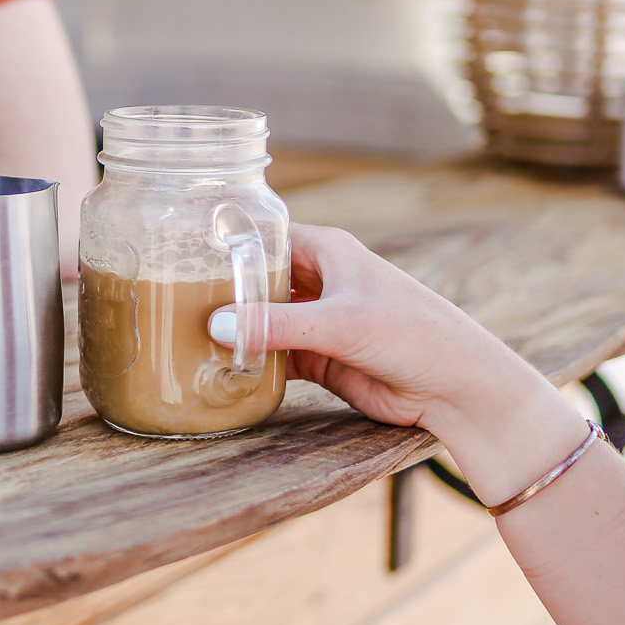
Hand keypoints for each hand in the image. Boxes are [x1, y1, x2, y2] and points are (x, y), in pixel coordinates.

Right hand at [211, 224, 584, 501]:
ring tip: (183, 333)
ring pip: (263, 320)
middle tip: (169, 298)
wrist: (455, 388)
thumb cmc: (413, 334)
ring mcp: (318, 322)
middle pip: (258, 279)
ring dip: (234, 329)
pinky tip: (218, 366)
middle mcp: (320, 281)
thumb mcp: (341, 323)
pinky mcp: (320, 359)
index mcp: (329, 251)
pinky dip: (250, 361)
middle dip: (222, 290)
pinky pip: (274, 356)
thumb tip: (217, 324)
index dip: (227, 242)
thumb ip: (279, 325)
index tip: (180, 249)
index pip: (266, 236)